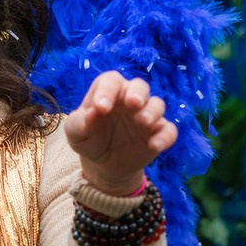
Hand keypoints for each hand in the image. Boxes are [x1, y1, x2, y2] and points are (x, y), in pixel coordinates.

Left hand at [63, 71, 177, 195]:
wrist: (104, 164)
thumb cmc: (88, 140)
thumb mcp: (76, 133)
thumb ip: (81, 122)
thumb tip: (93, 112)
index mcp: (108, 92)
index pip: (110, 82)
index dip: (107, 91)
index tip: (100, 108)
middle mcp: (129, 99)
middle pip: (139, 86)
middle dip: (137, 92)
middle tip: (132, 103)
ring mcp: (146, 115)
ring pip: (157, 104)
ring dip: (152, 111)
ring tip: (142, 122)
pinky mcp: (158, 133)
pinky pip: (168, 130)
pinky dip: (165, 136)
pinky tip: (154, 145)